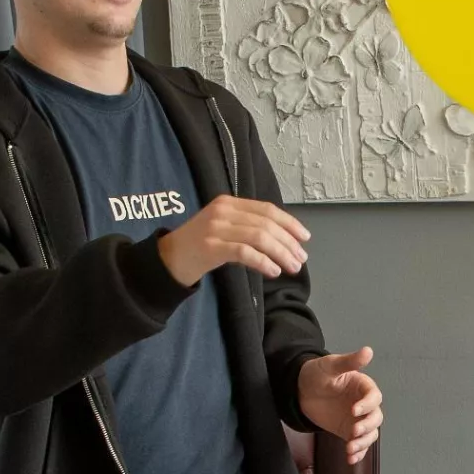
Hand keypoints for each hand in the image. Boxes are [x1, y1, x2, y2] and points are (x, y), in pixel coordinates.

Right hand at [157, 194, 309, 285]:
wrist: (169, 257)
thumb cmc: (202, 244)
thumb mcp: (226, 227)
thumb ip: (250, 227)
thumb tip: (286, 240)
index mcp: (229, 202)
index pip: (267, 209)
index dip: (289, 223)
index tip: (305, 238)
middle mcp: (223, 211)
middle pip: (266, 224)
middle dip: (288, 242)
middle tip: (300, 259)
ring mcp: (215, 228)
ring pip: (259, 237)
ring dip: (280, 253)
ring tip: (291, 267)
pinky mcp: (210, 246)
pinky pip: (244, 252)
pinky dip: (263, 262)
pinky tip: (273, 271)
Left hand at [297, 347, 382, 463]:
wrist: (300, 390)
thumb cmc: (316, 374)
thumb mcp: (331, 366)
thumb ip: (349, 361)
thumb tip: (368, 350)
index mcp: (364, 387)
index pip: (374, 398)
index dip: (367, 405)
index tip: (353, 410)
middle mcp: (364, 405)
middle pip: (376, 418)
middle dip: (366, 427)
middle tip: (352, 432)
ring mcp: (357, 420)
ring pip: (370, 434)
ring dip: (363, 443)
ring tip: (350, 449)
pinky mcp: (348, 431)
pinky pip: (358, 444)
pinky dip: (357, 453)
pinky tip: (350, 459)